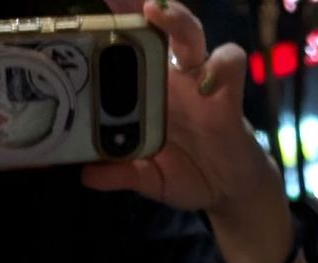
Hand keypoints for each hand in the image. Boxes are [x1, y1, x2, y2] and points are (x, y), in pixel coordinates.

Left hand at [82, 0, 283, 231]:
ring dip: (175, 19)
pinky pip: (231, 63)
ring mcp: (201, 81)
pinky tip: (206, 81)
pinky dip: (221, 65)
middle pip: (158, 25)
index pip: (130, 44)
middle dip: (140, 6)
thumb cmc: (186, 173)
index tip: (93, 9)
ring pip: (191, 33)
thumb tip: (86, 175)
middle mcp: (173, 77)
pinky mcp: (230, 94)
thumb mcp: (149, 178)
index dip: (115, 21)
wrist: (227, 190)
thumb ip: (122, 173)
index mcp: (149, 89)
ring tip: (154, 11)